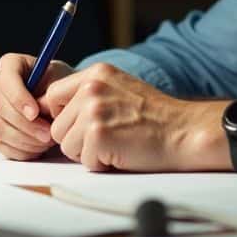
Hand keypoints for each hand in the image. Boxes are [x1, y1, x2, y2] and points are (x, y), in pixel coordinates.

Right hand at [0, 53, 73, 159]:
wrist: (61, 99)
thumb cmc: (60, 85)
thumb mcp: (61, 80)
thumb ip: (50, 91)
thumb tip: (41, 108)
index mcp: (11, 64)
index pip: (7, 79)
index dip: (18, 98)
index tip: (35, 113)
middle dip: (25, 124)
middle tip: (47, 134)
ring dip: (25, 139)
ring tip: (48, 140)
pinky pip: (2, 144)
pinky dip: (22, 150)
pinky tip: (40, 147)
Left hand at [43, 62, 223, 171]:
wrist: (184, 132)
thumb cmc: (155, 117)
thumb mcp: (120, 89)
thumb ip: (89, 94)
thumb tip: (51, 111)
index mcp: (96, 73)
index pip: (52, 95)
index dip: (63, 117)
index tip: (82, 126)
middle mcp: (92, 87)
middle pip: (56, 126)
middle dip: (77, 139)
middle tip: (109, 137)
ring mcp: (94, 110)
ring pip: (67, 146)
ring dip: (89, 153)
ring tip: (117, 143)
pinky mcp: (98, 135)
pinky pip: (84, 161)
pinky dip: (102, 164)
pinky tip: (123, 152)